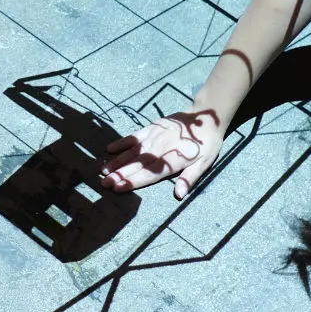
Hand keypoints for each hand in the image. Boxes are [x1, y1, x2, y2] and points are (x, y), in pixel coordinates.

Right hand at [99, 108, 227, 198]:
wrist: (206, 116)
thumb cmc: (206, 144)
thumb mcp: (204, 163)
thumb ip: (189, 178)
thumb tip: (179, 195)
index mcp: (171, 161)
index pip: (149, 175)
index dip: (133, 181)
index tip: (118, 188)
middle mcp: (159, 150)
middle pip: (136, 165)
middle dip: (119, 175)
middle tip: (104, 183)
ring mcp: (153, 138)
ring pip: (131, 152)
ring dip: (117, 162)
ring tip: (104, 171)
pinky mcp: (151, 128)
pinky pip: (133, 137)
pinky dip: (121, 143)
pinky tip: (109, 149)